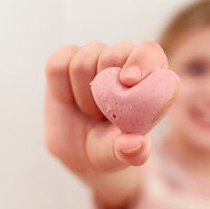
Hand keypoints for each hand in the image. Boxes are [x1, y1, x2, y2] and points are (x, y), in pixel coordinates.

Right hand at [44, 40, 167, 177]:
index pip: (150, 52)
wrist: (83, 152)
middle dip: (106, 84)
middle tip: (104, 114)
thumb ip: (132, 152)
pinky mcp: (67, 60)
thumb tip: (135, 144)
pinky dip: (62, 88)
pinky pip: (58, 64)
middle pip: (114, 53)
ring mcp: (95, 57)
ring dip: (84, 94)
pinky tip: (71, 100)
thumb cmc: (112, 147)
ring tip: (92, 112)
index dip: (141, 61)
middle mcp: (124, 60)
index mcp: (150, 76)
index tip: (129, 82)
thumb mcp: (123, 155)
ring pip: (83, 61)